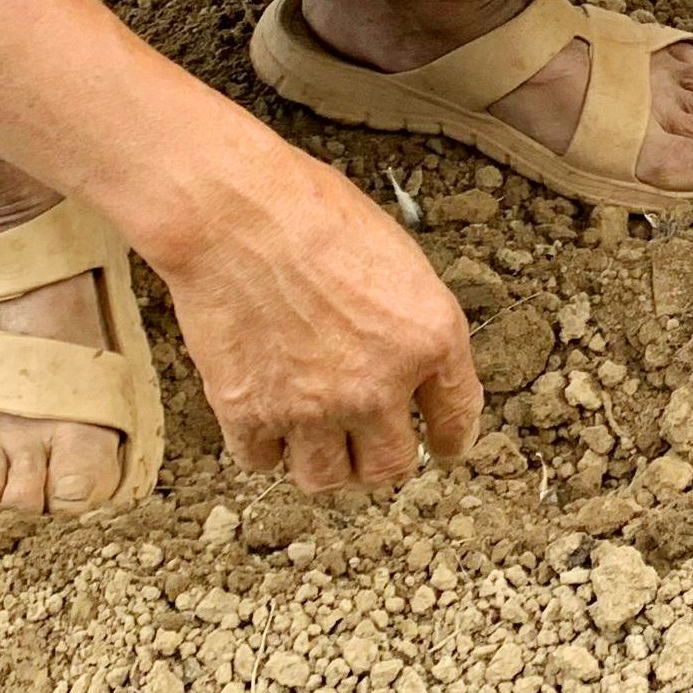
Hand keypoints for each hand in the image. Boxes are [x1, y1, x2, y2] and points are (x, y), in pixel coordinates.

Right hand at [135, 139, 481, 497]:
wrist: (234, 213)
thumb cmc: (315, 214)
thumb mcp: (401, 259)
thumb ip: (413, 324)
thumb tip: (412, 365)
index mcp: (431, 339)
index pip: (457, 418)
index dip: (450, 440)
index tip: (444, 449)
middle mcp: (379, 386)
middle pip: (389, 468)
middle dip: (381, 462)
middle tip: (367, 446)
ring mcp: (313, 408)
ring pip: (327, 479)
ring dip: (324, 463)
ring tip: (315, 441)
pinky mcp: (250, 414)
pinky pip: (263, 462)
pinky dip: (265, 448)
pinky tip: (265, 421)